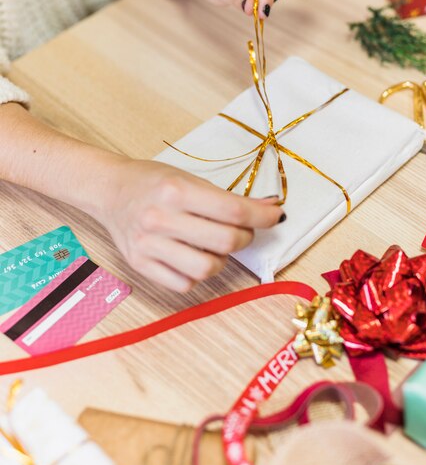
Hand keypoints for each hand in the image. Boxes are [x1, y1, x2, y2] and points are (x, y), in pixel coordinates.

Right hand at [100, 159, 283, 291]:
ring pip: (207, 269)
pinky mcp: (140, 265)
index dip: (263, 216)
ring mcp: (148, 245)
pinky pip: (184, 284)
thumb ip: (228, 199)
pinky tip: (193, 257)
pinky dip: (197, 274)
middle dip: (245, 237)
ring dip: (221, 259)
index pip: (233, 210)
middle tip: (242, 230)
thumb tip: (271, 209)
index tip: (276, 216)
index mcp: (176, 191)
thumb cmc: (153, 182)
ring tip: (213, 246)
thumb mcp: (190, 180)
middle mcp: (160, 219)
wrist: (110, 190)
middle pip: (225, 242)